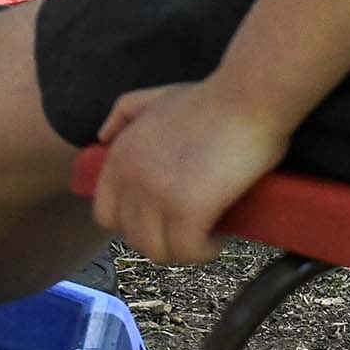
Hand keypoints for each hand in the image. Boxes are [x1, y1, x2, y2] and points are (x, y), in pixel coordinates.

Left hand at [92, 80, 296, 264]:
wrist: (246, 98)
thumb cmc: (208, 98)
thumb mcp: (153, 98)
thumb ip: (122, 114)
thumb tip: (103, 138)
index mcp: (118, 158)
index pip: (105, 215)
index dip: (135, 224)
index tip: (164, 219)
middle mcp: (128, 179)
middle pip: (133, 238)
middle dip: (163, 240)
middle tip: (191, 229)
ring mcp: (156, 196)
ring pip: (158, 251)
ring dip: (184, 250)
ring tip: (207, 234)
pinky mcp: (188, 210)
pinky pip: (188, 251)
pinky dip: (204, 251)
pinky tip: (221, 236)